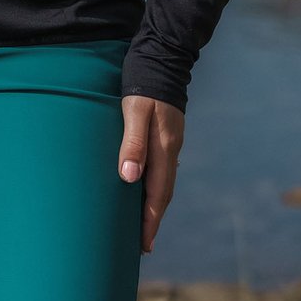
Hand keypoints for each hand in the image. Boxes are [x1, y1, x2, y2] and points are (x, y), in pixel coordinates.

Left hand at [118, 94, 184, 255]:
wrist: (162, 56)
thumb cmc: (143, 82)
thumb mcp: (134, 111)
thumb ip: (133, 143)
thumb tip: (129, 179)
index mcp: (164, 147)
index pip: (158, 194)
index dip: (150, 220)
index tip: (144, 244)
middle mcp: (171, 148)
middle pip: (164, 192)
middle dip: (153, 219)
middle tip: (143, 244)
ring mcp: (170, 141)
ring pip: (164, 181)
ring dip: (154, 204)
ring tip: (143, 222)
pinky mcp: (166, 133)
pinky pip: (162, 168)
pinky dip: (154, 185)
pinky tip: (145, 186)